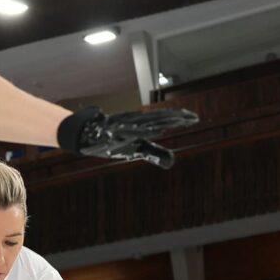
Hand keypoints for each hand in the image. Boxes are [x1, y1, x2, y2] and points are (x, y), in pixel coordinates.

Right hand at [56, 106, 193, 166]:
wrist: (85, 135)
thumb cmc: (114, 141)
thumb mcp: (137, 148)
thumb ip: (154, 152)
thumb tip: (172, 161)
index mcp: (142, 124)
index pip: (164, 119)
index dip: (179, 119)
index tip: (194, 118)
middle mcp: (135, 122)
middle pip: (159, 118)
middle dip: (175, 118)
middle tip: (193, 118)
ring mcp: (125, 125)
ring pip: (147, 123)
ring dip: (162, 122)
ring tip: (178, 121)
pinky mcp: (115, 130)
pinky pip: (131, 131)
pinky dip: (144, 130)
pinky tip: (154, 130)